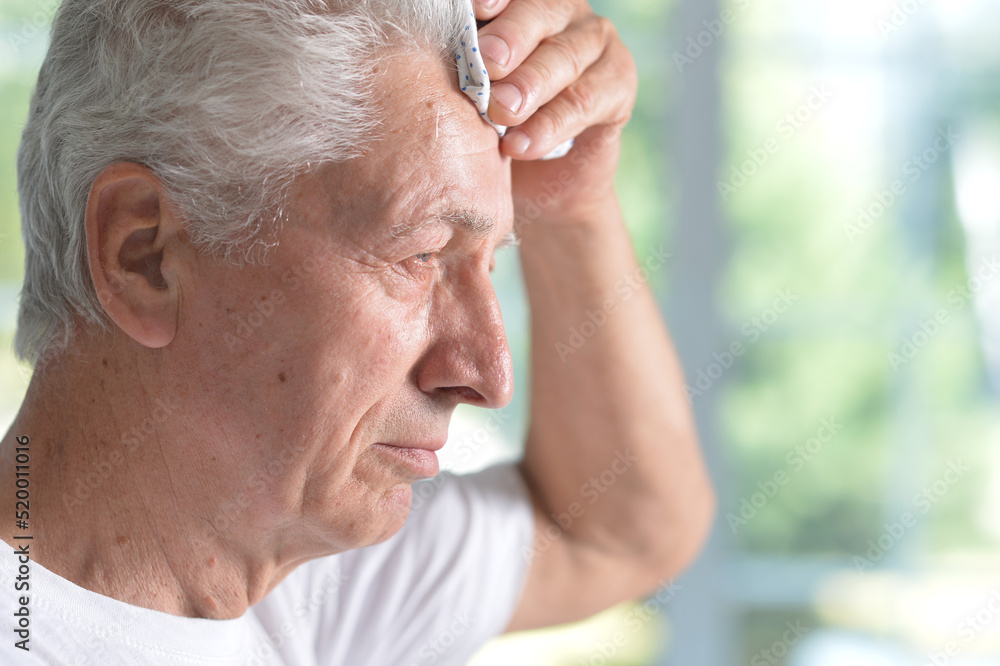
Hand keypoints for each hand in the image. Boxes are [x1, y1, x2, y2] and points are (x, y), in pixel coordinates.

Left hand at [474, 0, 636, 226]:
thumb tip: (443, 49)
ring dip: (531, 85)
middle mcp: (564, 13)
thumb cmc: (493, 125)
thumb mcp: (474, 91)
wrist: (537, 182)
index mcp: (523, 4)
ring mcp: (596, 44)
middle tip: (487, 65)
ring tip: (501, 113)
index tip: (476, 9)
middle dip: (511, 37)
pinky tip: (521, 145)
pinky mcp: (619, 83)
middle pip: (542, 11)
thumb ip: (469, 65)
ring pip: (566, 56)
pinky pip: (586, 101)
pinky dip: (551, 125)